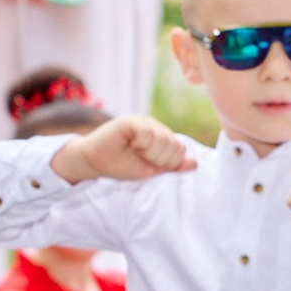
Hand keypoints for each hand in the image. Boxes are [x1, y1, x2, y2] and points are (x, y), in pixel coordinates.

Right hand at [52, 115, 193, 184]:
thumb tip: (195, 164)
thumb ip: (172, 166)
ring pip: (163, 139)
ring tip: (134, 151)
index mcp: (162, 137)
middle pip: (175, 145)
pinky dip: (140, 144)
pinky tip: (129, 144)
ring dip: (148, 153)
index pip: (181, 150)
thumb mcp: (151, 169)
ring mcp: (144, 122)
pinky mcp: (131, 120)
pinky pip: (148, 133)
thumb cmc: (121, 165)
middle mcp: (156, 127)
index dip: (166, 163)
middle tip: (140, 158)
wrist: (95, 162)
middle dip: (158, 159)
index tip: (148, 163)